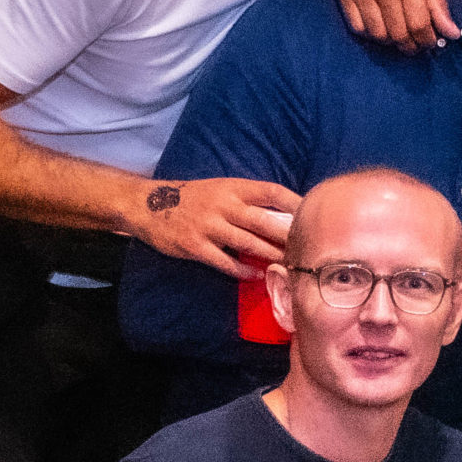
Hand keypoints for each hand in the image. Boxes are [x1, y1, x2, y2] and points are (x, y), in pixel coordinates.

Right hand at [132, 178, 302, 278]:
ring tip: (289, 264)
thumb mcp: (221, 189)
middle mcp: (223, 204)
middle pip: (264, 220)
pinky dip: (243, 269)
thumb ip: (247, 200)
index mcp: (233, 187)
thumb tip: (284, 214)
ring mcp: (209, 226)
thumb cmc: (193, 198)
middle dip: (287, 235)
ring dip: (270, 255)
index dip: (294, 202)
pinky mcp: (195, 246)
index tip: (313, 214)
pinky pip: (225, 261)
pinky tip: (257, 274)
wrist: (147, 205)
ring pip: (248, 243)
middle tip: (308, 248)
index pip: (271, 191)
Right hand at [334, 0, 461, 49]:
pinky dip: (369, 32)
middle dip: (410, 45)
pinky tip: (379, 25)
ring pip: (377, 34)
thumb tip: (451, 34)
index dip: (426, 40)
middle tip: (415, 44)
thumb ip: (438, 4)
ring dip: (390, 41)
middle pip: (398, 34)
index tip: (429, 42)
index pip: (419, 24)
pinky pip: (356, 26)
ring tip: (398, 35)